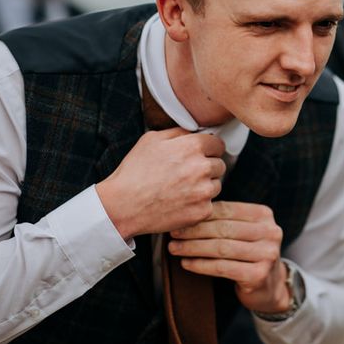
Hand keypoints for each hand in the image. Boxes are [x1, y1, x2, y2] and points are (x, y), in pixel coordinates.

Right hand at [96, 129, 225, 239]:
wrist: (123, 205)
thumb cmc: (134, 172)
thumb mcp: (151, 140)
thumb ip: (178, 133)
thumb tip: (194, 132)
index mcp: (192, 147)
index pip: (218, 145)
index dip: (209, 149)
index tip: (203, 154)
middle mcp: (202, 168)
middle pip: (219, 165)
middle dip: (207, 168)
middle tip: (188, 174)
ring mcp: (203, 191)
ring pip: (216, 185)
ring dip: (204, 186)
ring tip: (182, 189)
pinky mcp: (202, 211)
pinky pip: (209, 205)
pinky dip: (198, 204)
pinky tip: (180, 202)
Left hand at [168, 201, 290, 312]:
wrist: (269, 286)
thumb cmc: (248, 254)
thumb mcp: (244, 231)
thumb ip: (226, 219)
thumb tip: (188, 210)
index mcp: (264, 215)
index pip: (227, 210)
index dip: (201, 215)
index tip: (179, 219)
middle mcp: (270, 232)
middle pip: (223, 228)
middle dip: (194, 231)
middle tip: (173, 234)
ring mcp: (267, 254)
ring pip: (221, 248)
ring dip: (193, 248)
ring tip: (175, 248)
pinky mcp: (259, 275)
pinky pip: (222, 267)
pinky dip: (201, 265)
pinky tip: (186, 263)